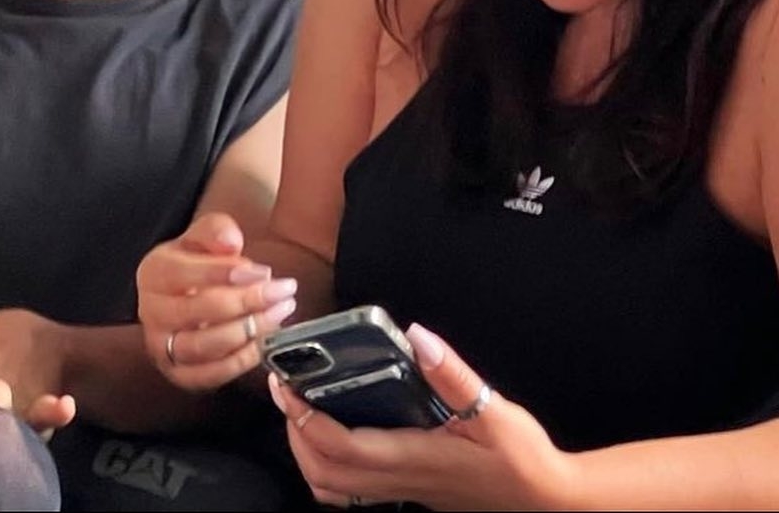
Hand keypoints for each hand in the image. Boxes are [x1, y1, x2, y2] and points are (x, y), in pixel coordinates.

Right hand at [135, 211, 297, 391]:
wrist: (184, 293)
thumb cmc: (197, 261)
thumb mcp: (205, 235)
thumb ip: (217, 230)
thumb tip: (231, 243)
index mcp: (154, 273)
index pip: (187, 274)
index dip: (227, 274)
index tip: (264, 272)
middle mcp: (151, 313)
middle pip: (201, 311)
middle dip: (248, 301)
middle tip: (283, 292)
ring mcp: (162, 347)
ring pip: (206, 346)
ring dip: (249, 331)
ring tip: (279, 313)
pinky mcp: (178, 373)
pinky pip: (211, 375)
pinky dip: (241, 360)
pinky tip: (265, 340)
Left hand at [267, 322, 578, 510]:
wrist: (546, 502)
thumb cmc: (522, 459)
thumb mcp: (492, 409)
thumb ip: (451, 373)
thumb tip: (417, 335)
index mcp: (414, 457)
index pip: (341, 446)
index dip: (305, 417)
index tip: (286, 384)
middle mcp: (400, 481)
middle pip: (324, 472)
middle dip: (294, 432)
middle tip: (284, 390)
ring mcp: (403, 493)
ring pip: (333, 489)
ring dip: (306, 453)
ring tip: (300, 410)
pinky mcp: (409, 494)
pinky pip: (352, 492)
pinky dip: (328, 467)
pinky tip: (337, 433)